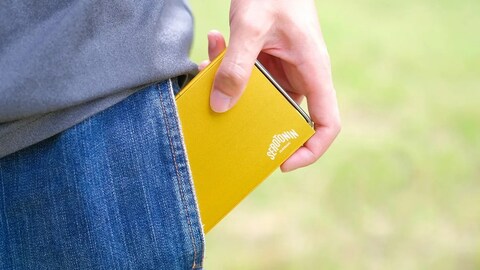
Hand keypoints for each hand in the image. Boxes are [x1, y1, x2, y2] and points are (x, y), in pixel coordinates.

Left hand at [204, 0, 340, 171]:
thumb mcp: (251, 27)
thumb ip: (236, 66)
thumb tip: (221, 106)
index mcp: (313, 72)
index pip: (327, 123)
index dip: (311, 149)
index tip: (283, 162)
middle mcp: (301, 76)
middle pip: (289, 118)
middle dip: (258, 125)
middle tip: (230, 125)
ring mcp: (283, 70)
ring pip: (261, 100)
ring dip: (234, 90)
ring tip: (211, 69)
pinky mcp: (266, 62)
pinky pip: (247, 78)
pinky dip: (227, 67)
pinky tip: (213, 45)